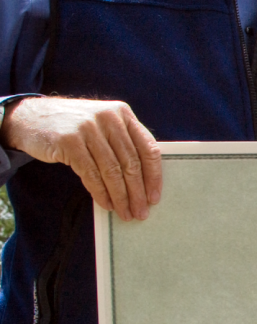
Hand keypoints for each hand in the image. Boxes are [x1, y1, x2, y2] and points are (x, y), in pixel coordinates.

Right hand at [0, 97, 161, 219]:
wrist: (31, 118)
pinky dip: (101, 193)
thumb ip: (123, 140)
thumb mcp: (103, 123)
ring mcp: (89, 129)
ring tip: (125, 213)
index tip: (155, 196)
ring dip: (121, 196)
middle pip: (131, 162)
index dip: (154, 174)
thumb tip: (144, 177)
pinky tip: (107, 205)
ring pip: (112, 171)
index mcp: (123, 113)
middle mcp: (109, 118)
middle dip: (138, 191)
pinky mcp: (69, 142)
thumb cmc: (74, 125)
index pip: (147, 147)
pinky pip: (91, 174)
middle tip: (141, 212)